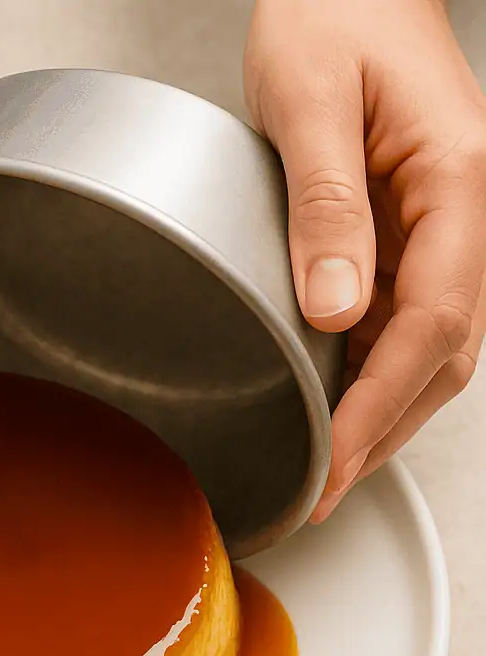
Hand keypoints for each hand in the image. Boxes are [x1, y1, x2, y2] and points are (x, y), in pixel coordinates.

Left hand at [245, 0, 485, 520]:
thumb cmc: (334, 17)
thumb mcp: (311, 101)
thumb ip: (326, 206)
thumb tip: (334, 311)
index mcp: (456, 185)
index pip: (431, 325)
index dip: (379, 407)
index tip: (333, 463)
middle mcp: (463, 218)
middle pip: (443, 356)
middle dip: (382, 431)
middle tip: (322, 490)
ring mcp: (442, 231)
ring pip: (429, 349)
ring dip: (381, 414)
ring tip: (325, 468)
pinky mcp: (412, 236)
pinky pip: (404, 322)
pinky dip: (371, 375)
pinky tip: (332, 405)